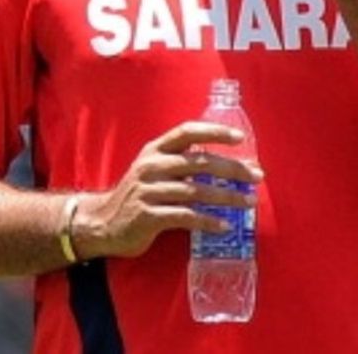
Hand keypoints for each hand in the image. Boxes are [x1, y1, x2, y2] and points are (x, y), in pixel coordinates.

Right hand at [73, 122, 262, 260]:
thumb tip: (230, 164)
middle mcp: (151, 167)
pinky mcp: (147, 216)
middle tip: (257, 177)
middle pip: (199, 162)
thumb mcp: (155, 169)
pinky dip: (208, 221)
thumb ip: (183, 162)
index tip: (240, 137)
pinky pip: (185, 217)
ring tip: (249, 202)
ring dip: (227, 197)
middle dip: (233, 169)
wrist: (101, 224)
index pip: (187, 132)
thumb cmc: (140, 195)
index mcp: (155, 150)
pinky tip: (225, 225)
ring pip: (196, 191)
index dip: (214, 132)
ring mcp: (148, 191)